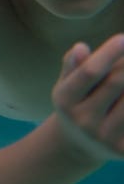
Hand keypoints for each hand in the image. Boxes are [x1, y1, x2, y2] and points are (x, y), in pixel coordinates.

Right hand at [51, 34, 123, 161]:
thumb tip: (82, 48)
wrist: (79, 146)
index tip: (122, 38)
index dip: (108, 53)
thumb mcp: (67, 84)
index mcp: (65, 100)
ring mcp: (105, 138)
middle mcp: (83, 121)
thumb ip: (73, 65)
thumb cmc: (76, 103)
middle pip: (117, 83)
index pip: (90, 72)